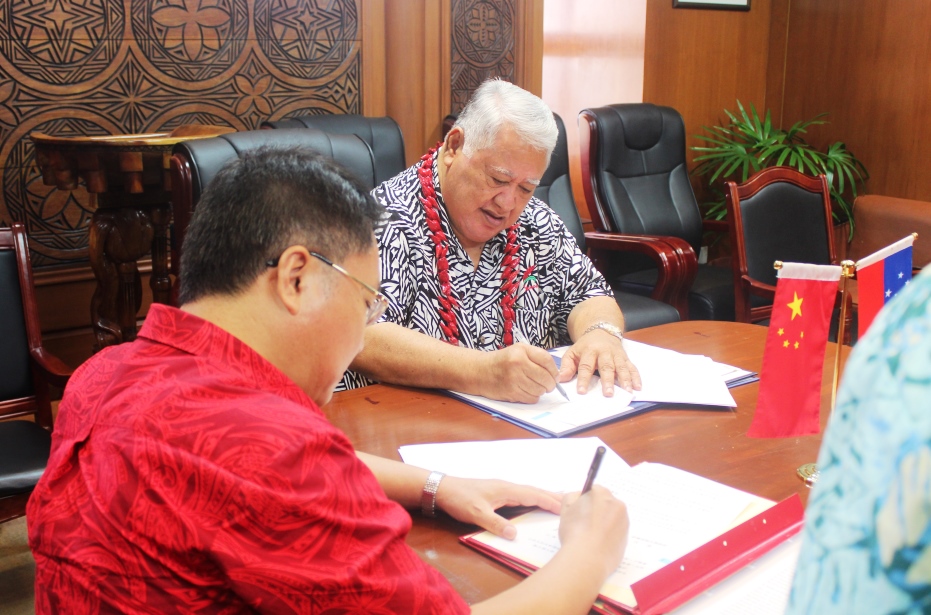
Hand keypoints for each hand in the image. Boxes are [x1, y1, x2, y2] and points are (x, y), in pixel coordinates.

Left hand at [435, 476, 562, 538]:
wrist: (443, 488)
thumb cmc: (460, 499)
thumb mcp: (477, 513)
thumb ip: (495, 523)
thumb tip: (515, 534)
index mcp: (506, 489)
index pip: (533, 494)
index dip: (549, 501)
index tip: (566, 507)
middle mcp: (507, 487)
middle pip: (534, 491)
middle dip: (552, 497)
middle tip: (571, 502)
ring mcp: (502, 489)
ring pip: (528, 492)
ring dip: (543, 496)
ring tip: (558, 502)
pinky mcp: (497, 493)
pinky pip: (521, 495)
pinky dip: (532, 498)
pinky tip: (534, 503)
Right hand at [477, 343, 561, 402]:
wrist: (480, 371)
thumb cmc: (502, 360)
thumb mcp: (518, 350)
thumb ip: (537, 357)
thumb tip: (556, 374)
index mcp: (521, 351)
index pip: (547, 360)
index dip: (554, 370)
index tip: (555, 375)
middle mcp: (518, 364)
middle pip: (546, 377)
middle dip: (551, 383)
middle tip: (549, 384)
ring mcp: (514, 380)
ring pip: (540, 390)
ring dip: (541, 390)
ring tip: (535, 386)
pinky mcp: (511, 392)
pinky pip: (531, 398)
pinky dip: (533, 396)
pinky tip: (527, 390)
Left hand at [558, 330, 640, 396]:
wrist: (602, 331)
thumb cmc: (586, 346)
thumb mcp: (573, 352)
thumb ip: (567, 366)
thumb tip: (560, 379)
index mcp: (589, 351)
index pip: (586, 366)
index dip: (583, 379)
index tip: (581, 391)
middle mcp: (605, 352)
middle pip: (606, 367)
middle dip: (608, 381)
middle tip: (608, 394)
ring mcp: (617, 355)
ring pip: (621, 367)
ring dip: (625, 380)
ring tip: (627, 391)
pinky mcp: (625, 358)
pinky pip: (632, 367)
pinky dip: (636, 377)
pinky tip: (637, 387)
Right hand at [558, 486, 628, 578]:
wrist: (587, 560)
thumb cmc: (575, 531)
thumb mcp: (566, 508)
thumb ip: (572, 496)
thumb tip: (579, 497)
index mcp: (604, 495)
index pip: (594, 490)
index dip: (585, 500)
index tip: (579, 510)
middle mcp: (618, 507)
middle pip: (605, 504)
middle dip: (596, 511)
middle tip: (582, 524)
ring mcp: (624, 524)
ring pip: (611, 520)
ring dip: (602, 524)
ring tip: (588, 537)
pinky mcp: (626, 541)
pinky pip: (615, 534)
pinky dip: (607, 537)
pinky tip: (595, 545)